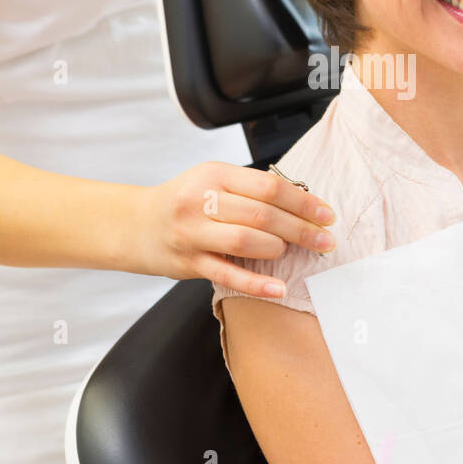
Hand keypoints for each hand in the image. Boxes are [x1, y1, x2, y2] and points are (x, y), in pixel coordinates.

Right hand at [130, 161, 335, 291]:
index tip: (326, 215)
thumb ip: (250, 189)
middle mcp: (201, 200)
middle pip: (262, 214)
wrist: (136, 224)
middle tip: (325, 240)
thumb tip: (303, 204)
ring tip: (291, 252)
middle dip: (301, 229)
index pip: (268, 186)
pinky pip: (227, 274)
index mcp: (214, 174)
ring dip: (278, 248)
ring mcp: (192, 233)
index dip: (303, 202)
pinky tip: (277, 289)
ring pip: (245, 240)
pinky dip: (256, 283)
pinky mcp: (187, 263)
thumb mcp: (212, 180)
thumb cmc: (184, 202)